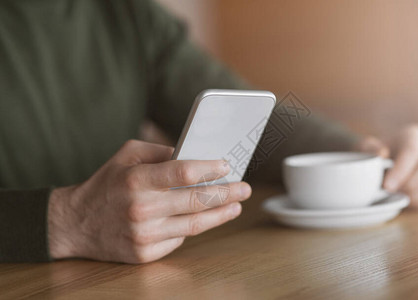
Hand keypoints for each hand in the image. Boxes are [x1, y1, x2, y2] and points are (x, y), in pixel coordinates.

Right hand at [48, 140, 251, 262]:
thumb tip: (195, 155)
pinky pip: (179, 239)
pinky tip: (206, 218)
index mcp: (137, 179)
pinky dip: (194, 227)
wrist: (75, 223)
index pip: (183, 172)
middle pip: (196, 200)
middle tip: (244, 187)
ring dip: (221, 214)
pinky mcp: (145, 254)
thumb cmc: (107, 183)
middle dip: (226, 192)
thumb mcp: (127, 155)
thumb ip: (161, 151)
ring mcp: (143, 234)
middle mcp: (141, 208)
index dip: (210, 169)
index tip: (227, 165)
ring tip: (236, 205)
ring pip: (194, 224)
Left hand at [357, 124, 417, 209]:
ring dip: (416, 194)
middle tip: (391, 192)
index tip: (387, 185)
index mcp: (413, 135)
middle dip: (410, 184)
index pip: (412, 150)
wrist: (381, 165)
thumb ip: (370, 148)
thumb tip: (382, 153)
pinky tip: (408, 201)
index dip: (401, 170)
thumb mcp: (365, 148)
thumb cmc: (374, 155)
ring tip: (397, 195)